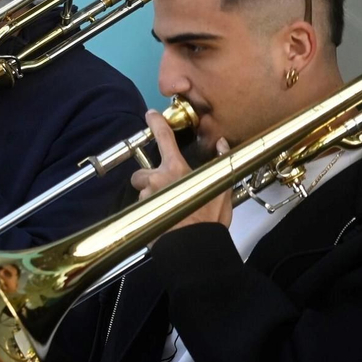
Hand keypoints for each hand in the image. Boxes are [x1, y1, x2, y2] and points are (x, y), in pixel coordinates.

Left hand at [131, 109, 230, 229]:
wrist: (194, 247)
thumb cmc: (209, 218)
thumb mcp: (222, 188)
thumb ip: (221, 163)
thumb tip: (222, 143)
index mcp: (176, 169)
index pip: (164, 139)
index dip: (156, 124)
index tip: (150, 115)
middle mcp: (157, 179)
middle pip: (141, 173)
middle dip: (147, 179)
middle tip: (163, 189)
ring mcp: (146, 196)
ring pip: (142, 192)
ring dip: (150, 197)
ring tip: (167, 209)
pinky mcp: (140, 213)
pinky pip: (142, 208)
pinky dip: (150, 211)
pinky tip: (163, 219)